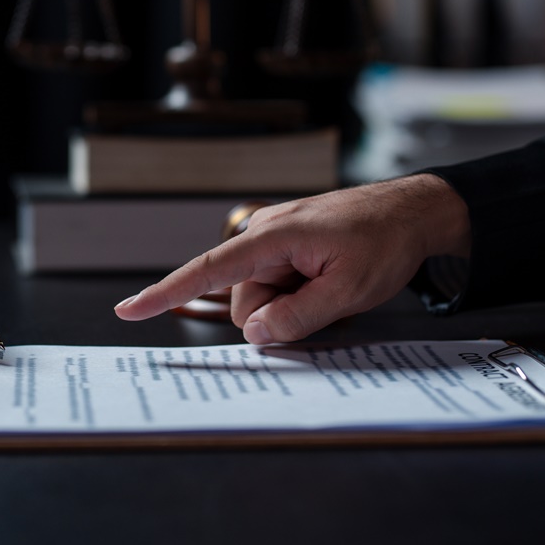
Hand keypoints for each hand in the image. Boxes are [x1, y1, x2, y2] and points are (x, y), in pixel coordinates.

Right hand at [114, 174, 471, 343]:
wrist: (417, 211)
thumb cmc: (386, 242)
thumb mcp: (349, 290)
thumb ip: (297, 316)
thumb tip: (254, 333)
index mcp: (272, 237)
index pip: (207, 271)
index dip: (165, 293)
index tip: (127, 310)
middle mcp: (263, 235)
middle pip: (242, 300)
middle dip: (276, 315)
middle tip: (328, 302)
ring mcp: (274, 242)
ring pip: (260, 299)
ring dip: (292, 306)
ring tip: (333, 287)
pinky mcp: (286, 249)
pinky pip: (275, 286)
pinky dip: (298, 296)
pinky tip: (328, 283)